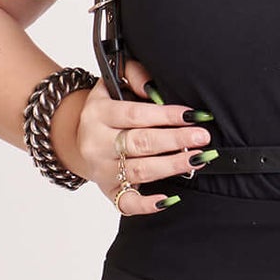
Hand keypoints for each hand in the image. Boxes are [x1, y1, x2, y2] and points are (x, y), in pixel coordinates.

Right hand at [57, 57, 215, 211]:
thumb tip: (153, 87)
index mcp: (97, 113)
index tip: (192, 116)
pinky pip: (128, 203)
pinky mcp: (109, 191)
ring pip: (140, 170)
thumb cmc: (105, 112)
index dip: (166, 115)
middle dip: (175, 140)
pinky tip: (169, 199)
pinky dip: (148, 204)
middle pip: (140, 143)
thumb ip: (132, 75)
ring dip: (172, 166)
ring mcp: (102, 170)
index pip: (135, 114)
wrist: (77, 140)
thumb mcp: (111, 84)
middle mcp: (97, 143)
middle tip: (202, 137)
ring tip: (197, 159)